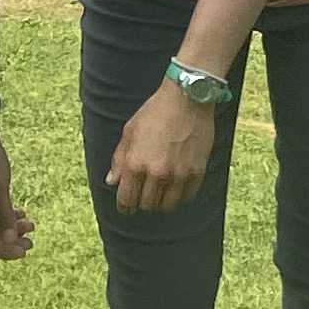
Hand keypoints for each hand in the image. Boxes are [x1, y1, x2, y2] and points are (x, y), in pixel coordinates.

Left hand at [107, 78, 221, 215]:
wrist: (187, 99)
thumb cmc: (156, 112)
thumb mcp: (129, 131)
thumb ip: (119, 159)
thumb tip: (112, 181)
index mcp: (135, 163)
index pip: (126, 199)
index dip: (124, 207)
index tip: (126, 209)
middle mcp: (156, 173)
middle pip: (146, 205)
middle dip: (142, 203)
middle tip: (143, 196)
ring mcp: (178, 175)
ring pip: (167, 206)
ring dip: (161, 202)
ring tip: (159, 193)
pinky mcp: (196, 173)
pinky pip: (186, 198)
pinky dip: (179, 197)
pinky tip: (176, 188)